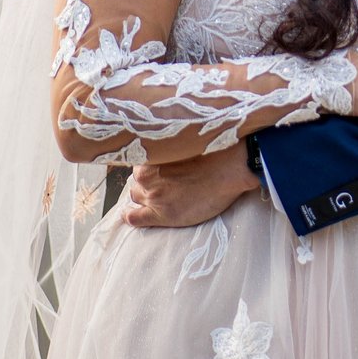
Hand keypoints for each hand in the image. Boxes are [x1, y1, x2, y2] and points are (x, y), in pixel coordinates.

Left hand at [124, 150, 259, 228]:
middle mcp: (145, 175)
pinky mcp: (161, 214)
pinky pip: (134, 217)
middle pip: (137, 179)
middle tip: (164, 181)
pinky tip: (128, 214)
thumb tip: (162, 146)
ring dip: (144, 195)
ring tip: (156, 196)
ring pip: (136, 195)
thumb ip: (167, 146)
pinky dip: (129, 215)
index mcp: (149, 156)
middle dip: (147, 181)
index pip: (139, 162)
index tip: (159, 168)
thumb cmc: (212, 150)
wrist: (230, 169)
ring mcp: (153, 196)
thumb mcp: (183, 141)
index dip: (149, 166)